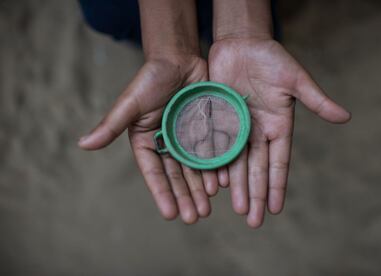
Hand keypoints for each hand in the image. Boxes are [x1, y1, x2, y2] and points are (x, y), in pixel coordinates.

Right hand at [78, 55, 218, 223]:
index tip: (171, 214)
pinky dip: (216, 168)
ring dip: (201, 189)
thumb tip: (82, 145)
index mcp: (146, 141)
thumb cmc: (150, 78)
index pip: (154, 172)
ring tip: (208, 207)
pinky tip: (222, 183)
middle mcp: (167, 143)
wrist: (179, 59)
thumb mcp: (130, 103)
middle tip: (195, 217)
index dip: (162, 193)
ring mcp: (187, 138)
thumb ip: (111, 125)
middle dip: (185, 197)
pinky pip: (212, 152)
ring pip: (195, 168)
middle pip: (177, 175)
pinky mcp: (205, 130)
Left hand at [209, 38, 350, 227]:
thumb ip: (316, 100)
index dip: (277, 185)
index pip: (278, 162)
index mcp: (278, 126)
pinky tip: (216, 184)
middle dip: (256, 194)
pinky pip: (217, 147)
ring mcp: (236, 128)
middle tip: (253, 221)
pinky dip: (216, 165)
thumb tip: (345, 117)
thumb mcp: (295, 79)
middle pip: (256, 169)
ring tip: (238, 209)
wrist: (241, 44)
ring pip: (236, 163)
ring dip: (237, 187)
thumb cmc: (271, 59)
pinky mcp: (218, 120)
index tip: (275, 208)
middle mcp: (257, 132)